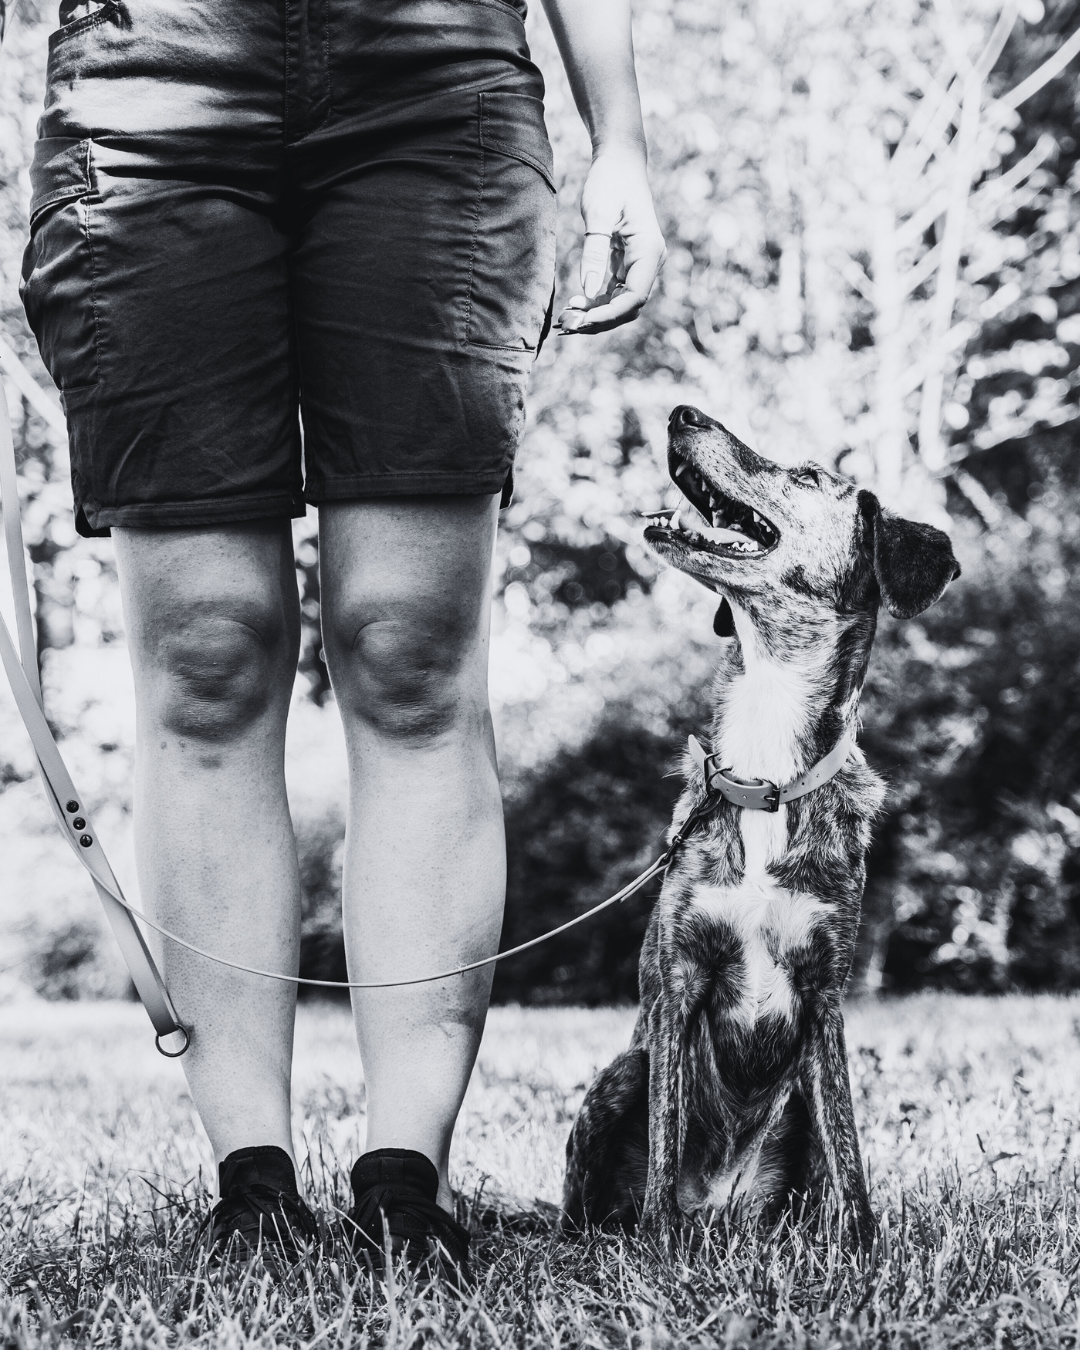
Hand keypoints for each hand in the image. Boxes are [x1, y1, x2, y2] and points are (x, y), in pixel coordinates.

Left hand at [558, 144, 665, 335]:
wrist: (620, 160)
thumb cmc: (610, 180)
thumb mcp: (599, 214)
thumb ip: (594, 253)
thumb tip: (587, 290)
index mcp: (649, 250)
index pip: (633, 297)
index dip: (608, 315)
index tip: (581, 320)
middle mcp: (650, 261)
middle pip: (628, 306)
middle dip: (600, 320)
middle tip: (568, 325)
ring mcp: (640, 263)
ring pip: (621, 302)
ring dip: (596, 314)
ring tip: (568, 318)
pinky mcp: (629, 262)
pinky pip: (615, 291)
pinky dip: (597, 302)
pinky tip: (577, 303)